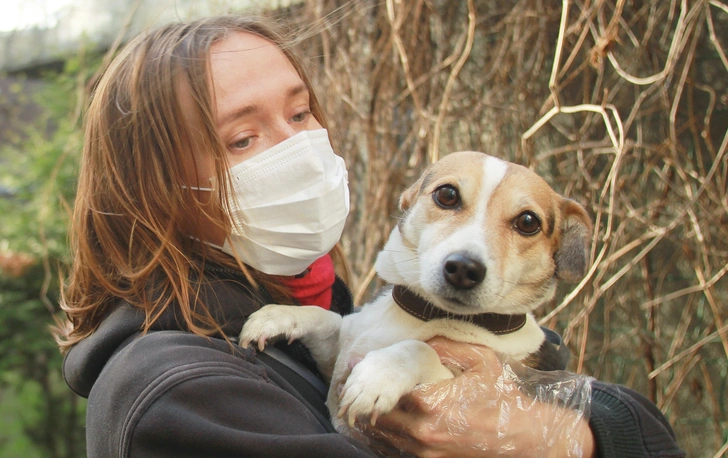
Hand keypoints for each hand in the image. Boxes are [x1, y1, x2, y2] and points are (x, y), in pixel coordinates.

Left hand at [363, 338, 595, 457]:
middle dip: (363, 399)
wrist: (524, 436)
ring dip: (370, 420)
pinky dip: (385, 438)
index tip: (353, 366)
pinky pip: (397, 451)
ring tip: (358, 402)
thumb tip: (423, 340)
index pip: (385, 391)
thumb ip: (448, 346)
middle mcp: (422, 431)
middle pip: (378, 416)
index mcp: (430, 402)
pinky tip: (379, 424)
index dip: (368, 376)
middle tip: (349, 384)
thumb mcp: (480, 361)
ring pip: (384, 437)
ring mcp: (426, 451)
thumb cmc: (502, 396)